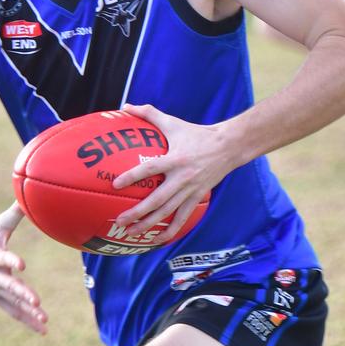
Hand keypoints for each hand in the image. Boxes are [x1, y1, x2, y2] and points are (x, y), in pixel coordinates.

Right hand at [0, 202, 47, 333]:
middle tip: (37, 302)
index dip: (11, 261)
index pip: (3, 258)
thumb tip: (29, 193)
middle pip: (9, 286)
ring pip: (12, 303)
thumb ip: (15, 213)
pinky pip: (13, 312)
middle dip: (23, 294)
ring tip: (44, 320)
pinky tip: (43, 329)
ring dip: (28, 313)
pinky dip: (27, 321)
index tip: (21, 265)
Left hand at [111, 104, 231, 244]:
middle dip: (137, 213)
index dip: (132, 176)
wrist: (228, 147)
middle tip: (119, 221)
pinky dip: (171, 230)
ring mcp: (190, 190)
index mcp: (174, 159)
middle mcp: (182, 178)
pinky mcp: (197, 197)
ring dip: (149, 225)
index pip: (149, 168)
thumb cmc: (196, 133)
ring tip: (132, 233)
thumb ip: (149, 113)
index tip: (116, 184)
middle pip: (157, 200)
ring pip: (167, 213)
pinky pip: (182, 217)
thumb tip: (126, 106)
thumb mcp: (173, 122)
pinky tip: (159, 239)